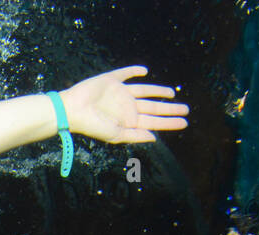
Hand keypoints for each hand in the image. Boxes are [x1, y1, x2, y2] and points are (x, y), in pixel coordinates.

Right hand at [59, 65, 188, 144]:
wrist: (72, 110)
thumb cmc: (92, 125)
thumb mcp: (116, 135)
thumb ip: (135, 136)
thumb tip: (155, 138)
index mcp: (128, 121)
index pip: (153, 122)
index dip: (169, 122)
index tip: (184, 122)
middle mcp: (127, 107)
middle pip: (153, 108)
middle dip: (169, 109)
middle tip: (186, 109)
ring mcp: (120, 93)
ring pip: (145, 91)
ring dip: (158, 91)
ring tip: (172, 93)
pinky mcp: (111, 80)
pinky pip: (126, 73)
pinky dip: (135, 71)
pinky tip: (144, 71)